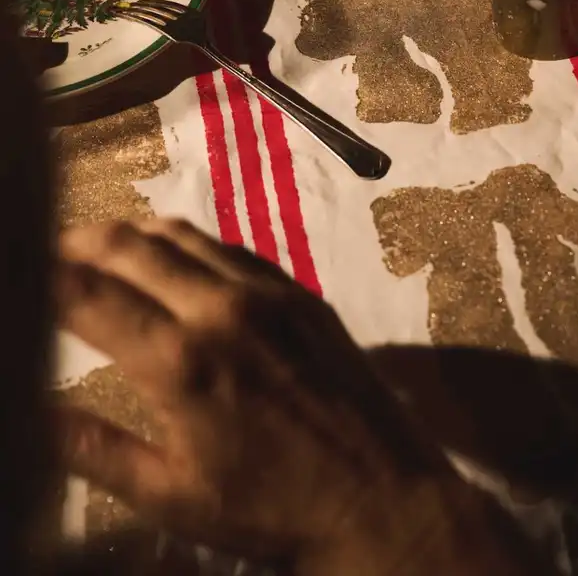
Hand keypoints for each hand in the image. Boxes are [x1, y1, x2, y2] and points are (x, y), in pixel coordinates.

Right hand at [56, 219, 551, 575]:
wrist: (380, 493)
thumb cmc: (271, 506)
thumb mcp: (172, 495)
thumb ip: (95, 448)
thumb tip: (35, 414)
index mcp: (178, 361)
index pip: (90, 296)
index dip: (46, 275)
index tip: (24, 269)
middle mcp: (218, 308)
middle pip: (132, 247)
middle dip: (82, 240)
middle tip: (53, 249)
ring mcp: (265, 291)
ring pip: (181, 235)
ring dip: (133, 233)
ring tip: (103, 243)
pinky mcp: (298, 289)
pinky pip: (230, 247)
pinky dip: (188, 242)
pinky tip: (176, 255)